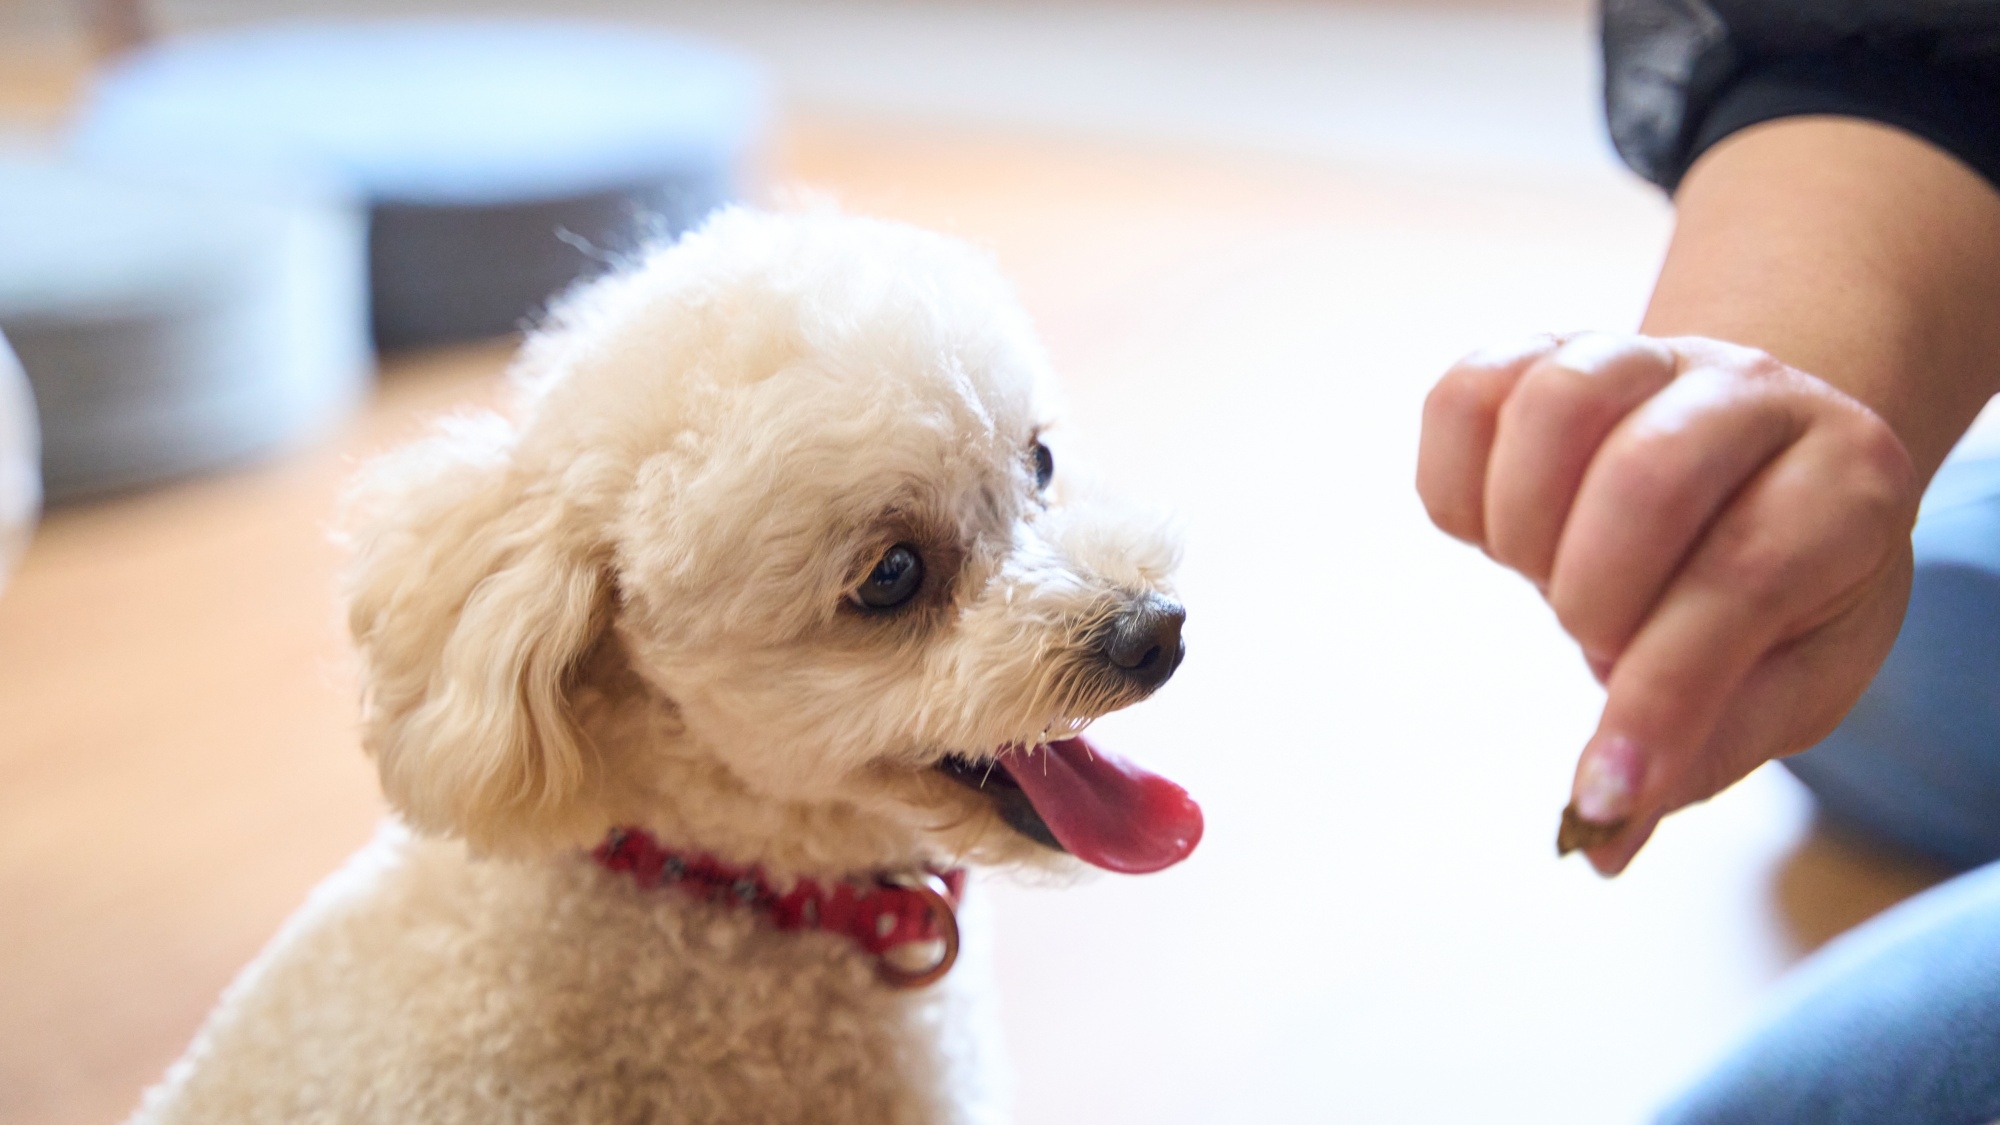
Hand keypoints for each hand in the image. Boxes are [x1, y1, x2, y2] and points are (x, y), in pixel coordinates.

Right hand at [1417, 332, 1920, 873]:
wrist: (1758, 455)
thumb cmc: (1780, 584)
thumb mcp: (1789, 678)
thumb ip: (1701, 749)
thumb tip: (1598, 835)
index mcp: (1846, 480)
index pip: (1744, 580)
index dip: (1660, 698)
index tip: (1605, 792)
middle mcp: (1751, 391)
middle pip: (1643, 475)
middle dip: (1594, 600)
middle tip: (1604, 639)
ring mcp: (1641, 353)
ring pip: (1551, 405)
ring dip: (1525, 531)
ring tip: (1556, 575)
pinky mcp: (1542, 345)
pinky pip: (1465, 391)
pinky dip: (1458, 478)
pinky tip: (1499, 527)